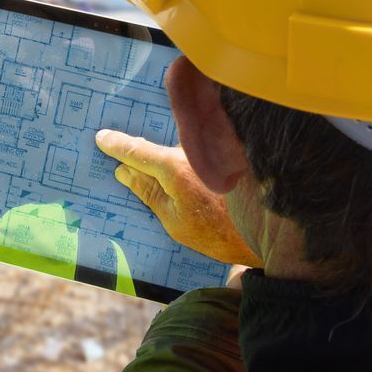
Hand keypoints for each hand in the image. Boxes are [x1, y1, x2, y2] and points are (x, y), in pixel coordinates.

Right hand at [97, 129, 262, 267]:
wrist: (269, 232)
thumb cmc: (219, 233)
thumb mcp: (174, 221)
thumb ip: (148, 192)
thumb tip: (123, 171)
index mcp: (174, 167)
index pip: (137, 151)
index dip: (118, 145)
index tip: (102, 137)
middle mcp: (192, 150)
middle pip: (158, 145)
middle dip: (140, 148)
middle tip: (118, 149)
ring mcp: (210, 148)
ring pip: (178, 146)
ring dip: (165, 153)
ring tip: (150, 166)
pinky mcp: (224, 152)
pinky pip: (195, 148)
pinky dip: (183, 154)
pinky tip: (180, 169)